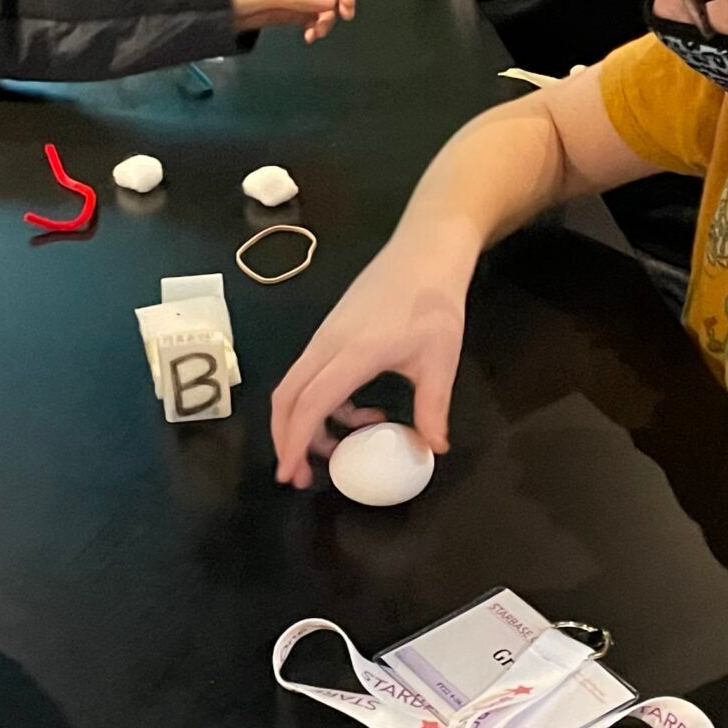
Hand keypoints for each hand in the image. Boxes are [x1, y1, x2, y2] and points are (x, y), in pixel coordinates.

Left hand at [230, 0, 356, 42]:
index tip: (346, 9)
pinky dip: (314, 24)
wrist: (209, 7)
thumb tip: (331, 3)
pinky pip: (312, 13)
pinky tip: (308, 36)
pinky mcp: (290, 5)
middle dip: (333, 6)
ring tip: (314, 35)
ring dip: (324, 18)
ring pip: (323, 1)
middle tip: (326, 27)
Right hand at [270, 230, 473, 485]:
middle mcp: (328, 344)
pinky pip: (311, 374)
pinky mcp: (330, 332)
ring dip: (305, 423)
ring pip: (295, 386)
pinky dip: (322, 403)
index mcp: (354, 352)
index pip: (311, 404)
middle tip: (302, 476)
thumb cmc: (435, 302)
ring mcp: (325, 336)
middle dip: (286, 440)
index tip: (292, 475)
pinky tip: (359, 413)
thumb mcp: (441, 360)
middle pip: (287, 397)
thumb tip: (433, 448)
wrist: (426, 251)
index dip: (297, 443)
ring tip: (336, 450)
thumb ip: (432, 407)